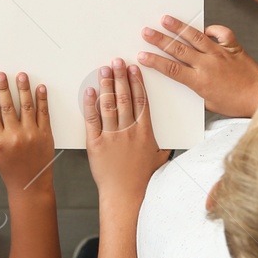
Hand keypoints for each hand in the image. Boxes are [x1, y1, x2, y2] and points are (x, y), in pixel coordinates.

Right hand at [0, 71, 55, 194]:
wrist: (30, 186)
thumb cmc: (11, 170)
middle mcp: (15, 137)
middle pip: (7, 106)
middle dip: (3, 88)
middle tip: (1, 75)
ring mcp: (31, 135)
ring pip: (27, 106)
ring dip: (23, 89)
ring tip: (21, 76)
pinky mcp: (46, 135)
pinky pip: (44, 113)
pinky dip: (42, 99)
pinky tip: (40, 88)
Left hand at [83, 59, 166, 197]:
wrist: (125, 196)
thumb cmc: (143, 180)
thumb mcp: (159, 160)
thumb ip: (161, 146)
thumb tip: (167, 141)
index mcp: (145, 133)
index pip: (141, 101)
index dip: (137, 82)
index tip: (134, 69)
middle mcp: (128, 132)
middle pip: (125, 98)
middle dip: (120, 77)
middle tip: (117, 61)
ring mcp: (111, 137)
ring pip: (109, 105)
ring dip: (106, 85)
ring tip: (104, 70)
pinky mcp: (96, 144)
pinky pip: (92, 120)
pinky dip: (90, 104)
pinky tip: (90, 91)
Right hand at [138, 17, 257, 117]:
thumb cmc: (237, 103)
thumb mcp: (209, 104)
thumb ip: (196, 90)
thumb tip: (185, 79)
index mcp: (200, 81)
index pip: (171, 69)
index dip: (155, 61)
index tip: (143, 55)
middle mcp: (208, 65)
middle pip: (178, 49)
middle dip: (160, 39)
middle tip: (146, 32)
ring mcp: (220, 53)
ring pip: (195, 37)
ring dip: (179, 27)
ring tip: (166, 19)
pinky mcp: (232, 47)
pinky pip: (221, 33)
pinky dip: (212, 29)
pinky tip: (205, 29)